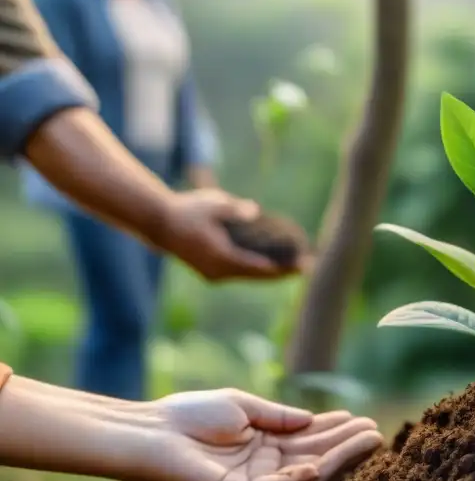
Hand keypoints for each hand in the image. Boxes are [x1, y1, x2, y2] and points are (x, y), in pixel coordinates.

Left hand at [140, 389, 382, 480]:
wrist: (147, 431)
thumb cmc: (187, 416)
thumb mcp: (242, 407)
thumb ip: (278, 416)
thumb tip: (314, 419)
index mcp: (262, 447)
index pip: (307, 441)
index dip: (334, 431)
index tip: (362, 420)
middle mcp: (260, 470)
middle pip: (311, 459)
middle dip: (344, 447)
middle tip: (376, 433)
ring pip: (300, 477)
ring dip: (332, 462)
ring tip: (363, 443)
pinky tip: (316, 467)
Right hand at [154, 189, 301, 281]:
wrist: (159, 224)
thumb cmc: (188, 210)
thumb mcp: (213, 203)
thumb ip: (235, 209)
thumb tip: (254, 211)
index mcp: (221, 257)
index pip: (259, 267)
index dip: (283, 267)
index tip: (303, 265)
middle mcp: (219, 271)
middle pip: (258, 276)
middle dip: (283, 272)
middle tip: (308, 268)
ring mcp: (214, 275)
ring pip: (249, 277)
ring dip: (272, 273)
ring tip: (295, 269)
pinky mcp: (211, 273)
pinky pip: (240, 274)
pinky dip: (257, 270)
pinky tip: (273, 267)